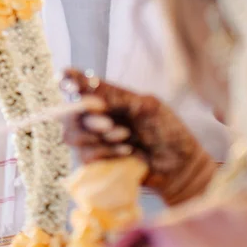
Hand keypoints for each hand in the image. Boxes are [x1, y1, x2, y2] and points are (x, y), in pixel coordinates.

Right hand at [61, 69, 213, 205]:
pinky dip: (106, 153)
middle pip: (69, 113)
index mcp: (107, 97)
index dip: (68, 81)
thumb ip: (117, 97)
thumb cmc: (167, 131)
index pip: (79, 84)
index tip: (66, 81)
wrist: (179, 165)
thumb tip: (88, 90)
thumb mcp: (146, 107)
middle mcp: (96, 116)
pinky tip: (127, 152)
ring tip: (126, 137)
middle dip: (87, 118)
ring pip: (73, 136)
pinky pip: (86, 156)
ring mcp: (94, 140)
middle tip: (108, 123)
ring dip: (98, 137)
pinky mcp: (97, 162)